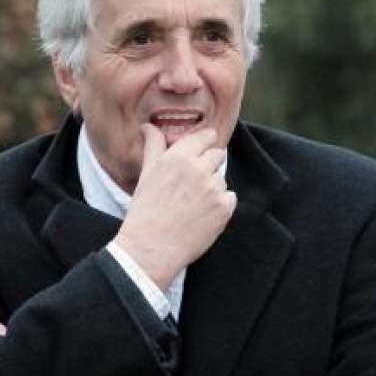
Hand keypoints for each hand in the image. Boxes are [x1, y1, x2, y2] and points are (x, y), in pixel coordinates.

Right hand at [112, 124, 235, 289]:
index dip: (205, 143)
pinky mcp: (224, 208)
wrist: (151, 249)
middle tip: (192, 185)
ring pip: (221, 178)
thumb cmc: (145, 211)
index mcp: (179, 156)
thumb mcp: (147, 173)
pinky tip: (202, 215)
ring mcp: (214, 188)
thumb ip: (153, 146)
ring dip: (212, 187)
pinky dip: (220, 205)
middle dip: (208, 165)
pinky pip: (230, 198)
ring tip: (192, 204)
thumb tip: (148, 126)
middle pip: (218, 155)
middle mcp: (199, 169)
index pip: (206, 137)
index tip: (202, 150)